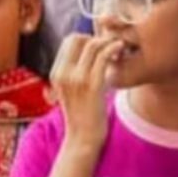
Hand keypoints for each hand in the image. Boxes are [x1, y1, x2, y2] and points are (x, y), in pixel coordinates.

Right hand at [51, 34, 123, 151]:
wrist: (83, 138)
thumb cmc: (82, 115)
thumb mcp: (71, 91)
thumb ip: (74, 72)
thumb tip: (86, 54)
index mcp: (56, 73)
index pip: (69, 40)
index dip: (86, 37)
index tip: (100, 45)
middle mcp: (63, 73)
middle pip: (79, 38)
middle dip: (96, 37)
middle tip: (110, 44)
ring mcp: (77, 79)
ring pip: (93, 45)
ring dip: (108, 41)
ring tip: (119, 46)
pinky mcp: (92, 86)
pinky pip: (103, 57)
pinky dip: (114, 48)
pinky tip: (121, 50)